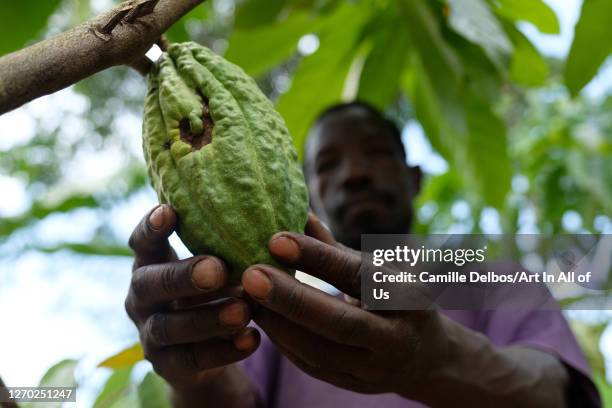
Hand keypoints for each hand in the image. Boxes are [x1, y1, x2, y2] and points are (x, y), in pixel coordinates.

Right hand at [125, 205, 259, 390]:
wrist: (204, 351)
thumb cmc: (212, 292)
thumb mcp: (215, 269)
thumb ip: (226, 250)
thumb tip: (268, 228)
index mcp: (150, 264)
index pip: (142, 242)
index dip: (151, 227)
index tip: (170, 210)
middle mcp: (141, 297)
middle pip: (150, 284)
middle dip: (184, 276)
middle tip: (217, 270)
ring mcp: (149, 333)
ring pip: (169, 327)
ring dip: (208, 318)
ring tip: (244, 311)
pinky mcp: (166, 365)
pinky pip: (191, 360)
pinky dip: (223, 350)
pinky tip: (252, 339)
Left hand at [241, 213, 448, 396]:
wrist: (426, 357)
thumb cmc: (395, 298)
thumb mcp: (379, 270)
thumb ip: (335, 248)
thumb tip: (299, 213)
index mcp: (408, 297)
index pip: (357, 275)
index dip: (316, 257)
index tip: (275, 239)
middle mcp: (396, 337)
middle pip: (338, 321)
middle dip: (290, 298)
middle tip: (251, 274)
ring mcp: (375, 368)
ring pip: (319, 350)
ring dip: (278, 323)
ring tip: (246, 296)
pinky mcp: (353, 385)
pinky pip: (311, 365)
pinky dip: (282, 341)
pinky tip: (262, 318)